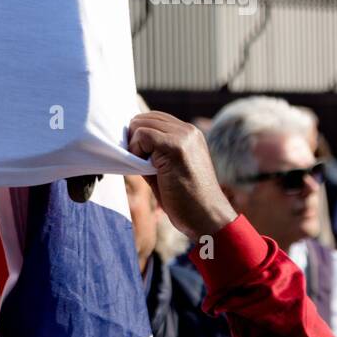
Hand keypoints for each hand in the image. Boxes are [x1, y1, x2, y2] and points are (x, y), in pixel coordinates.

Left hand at [127, 111, 236, 242]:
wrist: (208, 218)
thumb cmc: (187, 200)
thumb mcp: (169, 169)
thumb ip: (153, 152)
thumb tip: (128, 141)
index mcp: (189, 134)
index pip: (155, 118)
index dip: (141, 133)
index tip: (138, 154)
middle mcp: (188, 130)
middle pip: (145, 118)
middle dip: (135, 138)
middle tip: (139, 162)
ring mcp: (183, 136)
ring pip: (141, 124)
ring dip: (135, 145)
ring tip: (144, 166)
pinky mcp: (176, 146)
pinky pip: (142, 135)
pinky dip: (135, 150)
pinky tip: (145, 168)